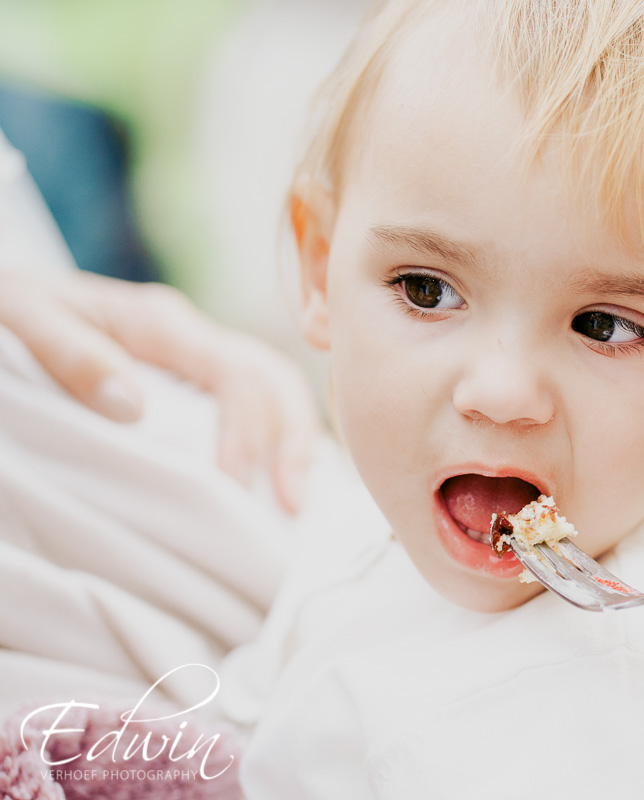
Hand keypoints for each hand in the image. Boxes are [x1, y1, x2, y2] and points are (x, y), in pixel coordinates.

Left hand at [0, 271, 318, 513]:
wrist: (11, 299)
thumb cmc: (12, 307)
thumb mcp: (25, 316)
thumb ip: (74, 355)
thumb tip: (134, 409)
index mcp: (161, 322)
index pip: (236, 372)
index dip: (246, 431)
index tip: (233, 487)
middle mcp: (193, 336)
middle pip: (276, 379)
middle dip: (294, 441)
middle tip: (292, 505)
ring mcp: (199, 357)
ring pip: (276, 390)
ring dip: (294, 443)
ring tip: (294, 501)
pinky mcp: (195, 380)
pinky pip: (254, 404)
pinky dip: (275, 442)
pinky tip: (274, 482)